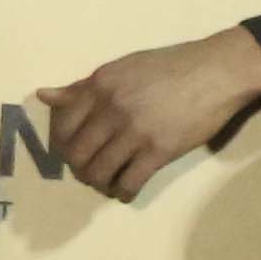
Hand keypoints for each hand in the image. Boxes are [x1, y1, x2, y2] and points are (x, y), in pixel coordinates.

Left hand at [35, 26, 260, 202]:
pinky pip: (128, 182)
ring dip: (99, 183)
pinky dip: (122, 192)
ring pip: (98, 172)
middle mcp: (111, 107)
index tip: (73, 151)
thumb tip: (43, 96)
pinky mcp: (158, 151)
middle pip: (76, 154)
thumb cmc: (170, 66)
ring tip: (107, 182)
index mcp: (100, 84)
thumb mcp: (122, 67)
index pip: (63, 125)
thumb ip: (83, 87)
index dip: (63, 145)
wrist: (216, 71)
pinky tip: (126, 190)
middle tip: (90, 170)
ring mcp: (134, 130)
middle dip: (79, 169)